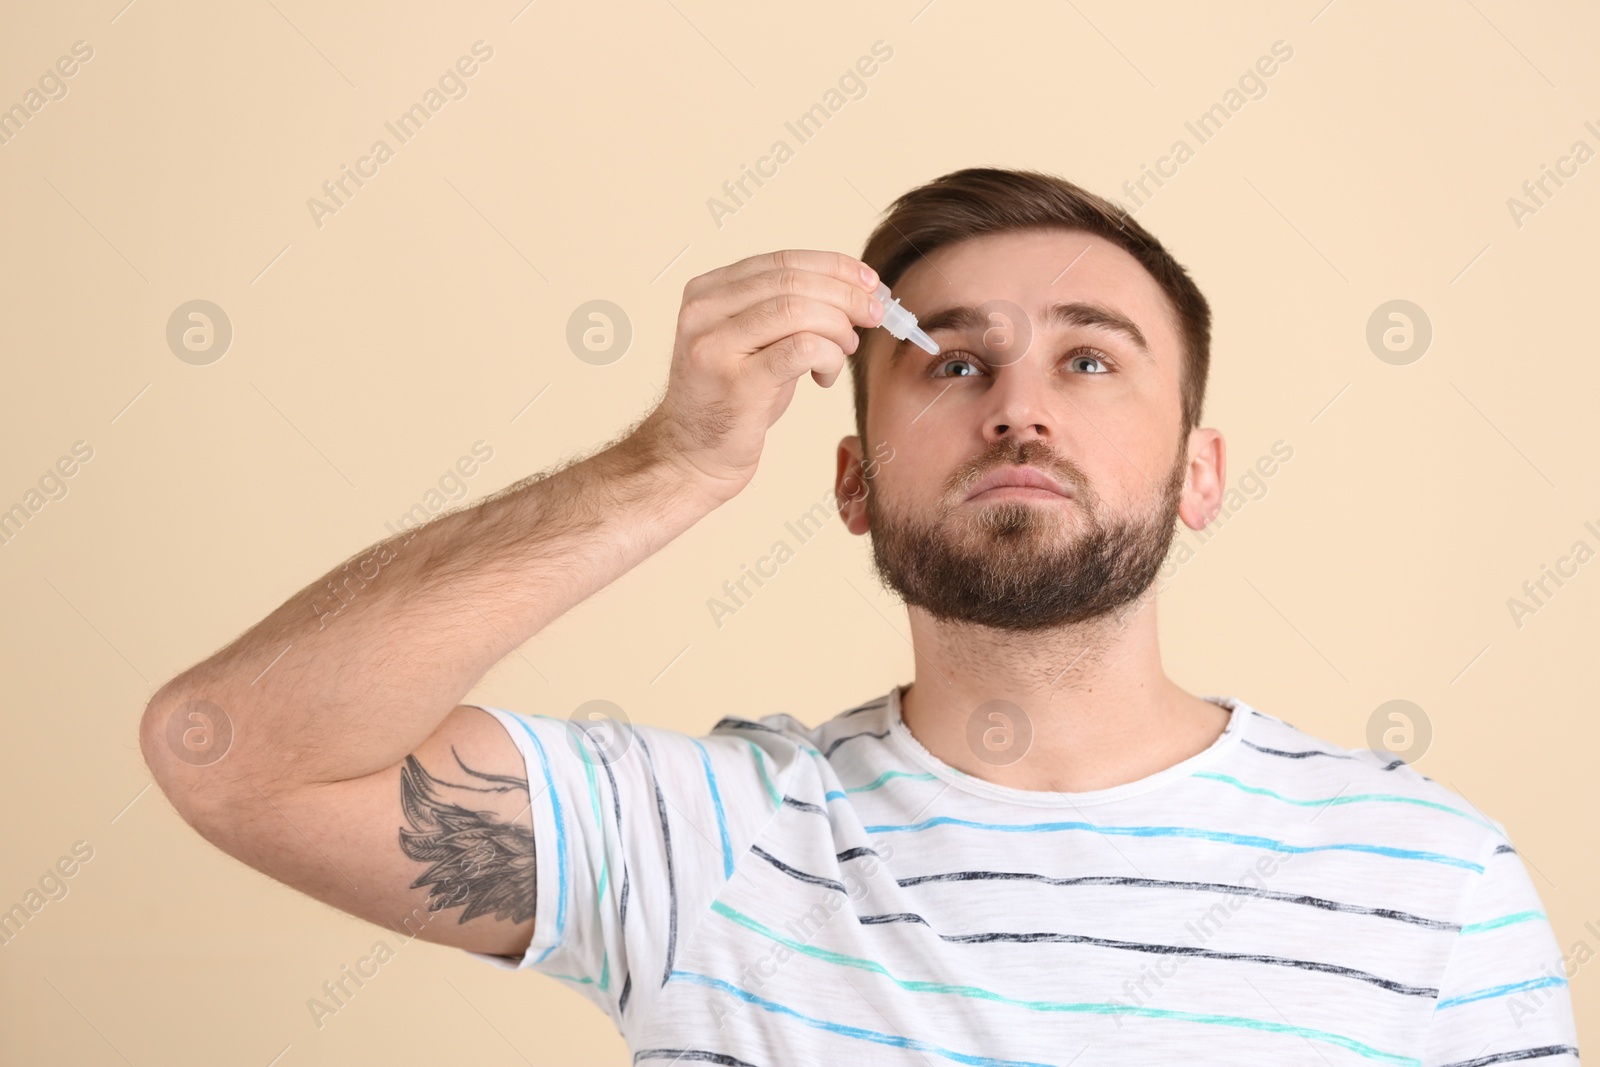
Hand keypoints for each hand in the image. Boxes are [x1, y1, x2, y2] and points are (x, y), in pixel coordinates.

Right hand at [639, 249, 883, 503]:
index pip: (781, 260)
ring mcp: (715, 345)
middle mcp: (704, 311)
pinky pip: (802, 349)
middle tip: (875, 314)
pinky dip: (829, 357)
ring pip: (798, 310)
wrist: (691, 455)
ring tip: (845, 349)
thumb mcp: (750, 341)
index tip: (868, 281)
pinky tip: (825, 375)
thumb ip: (784, 310)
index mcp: (706, 291)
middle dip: (846, 295)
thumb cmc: (730, 400)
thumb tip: (854, 290)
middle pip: (793, 281)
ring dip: (838, 327)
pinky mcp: (737, 382)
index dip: (834, 266)